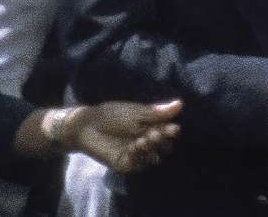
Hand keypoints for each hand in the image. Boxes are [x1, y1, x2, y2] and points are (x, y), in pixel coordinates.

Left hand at [58, 100, 181, 172]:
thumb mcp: (136, 112)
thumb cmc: (111, 114)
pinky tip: (137, 145)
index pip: (166, 133)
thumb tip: (180, 104)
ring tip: (147, 137)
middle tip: (159, 133)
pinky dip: (139, 154)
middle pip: (162, 147)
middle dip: (163, 141)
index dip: (170, 132)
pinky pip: (138, 163)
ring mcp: (135, 155)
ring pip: (152, 156)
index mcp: (150, 128)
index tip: (174, 128)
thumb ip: (156, 112)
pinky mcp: (125, 164)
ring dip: (152, 147)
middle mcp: (145, 143)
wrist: (87, 124)